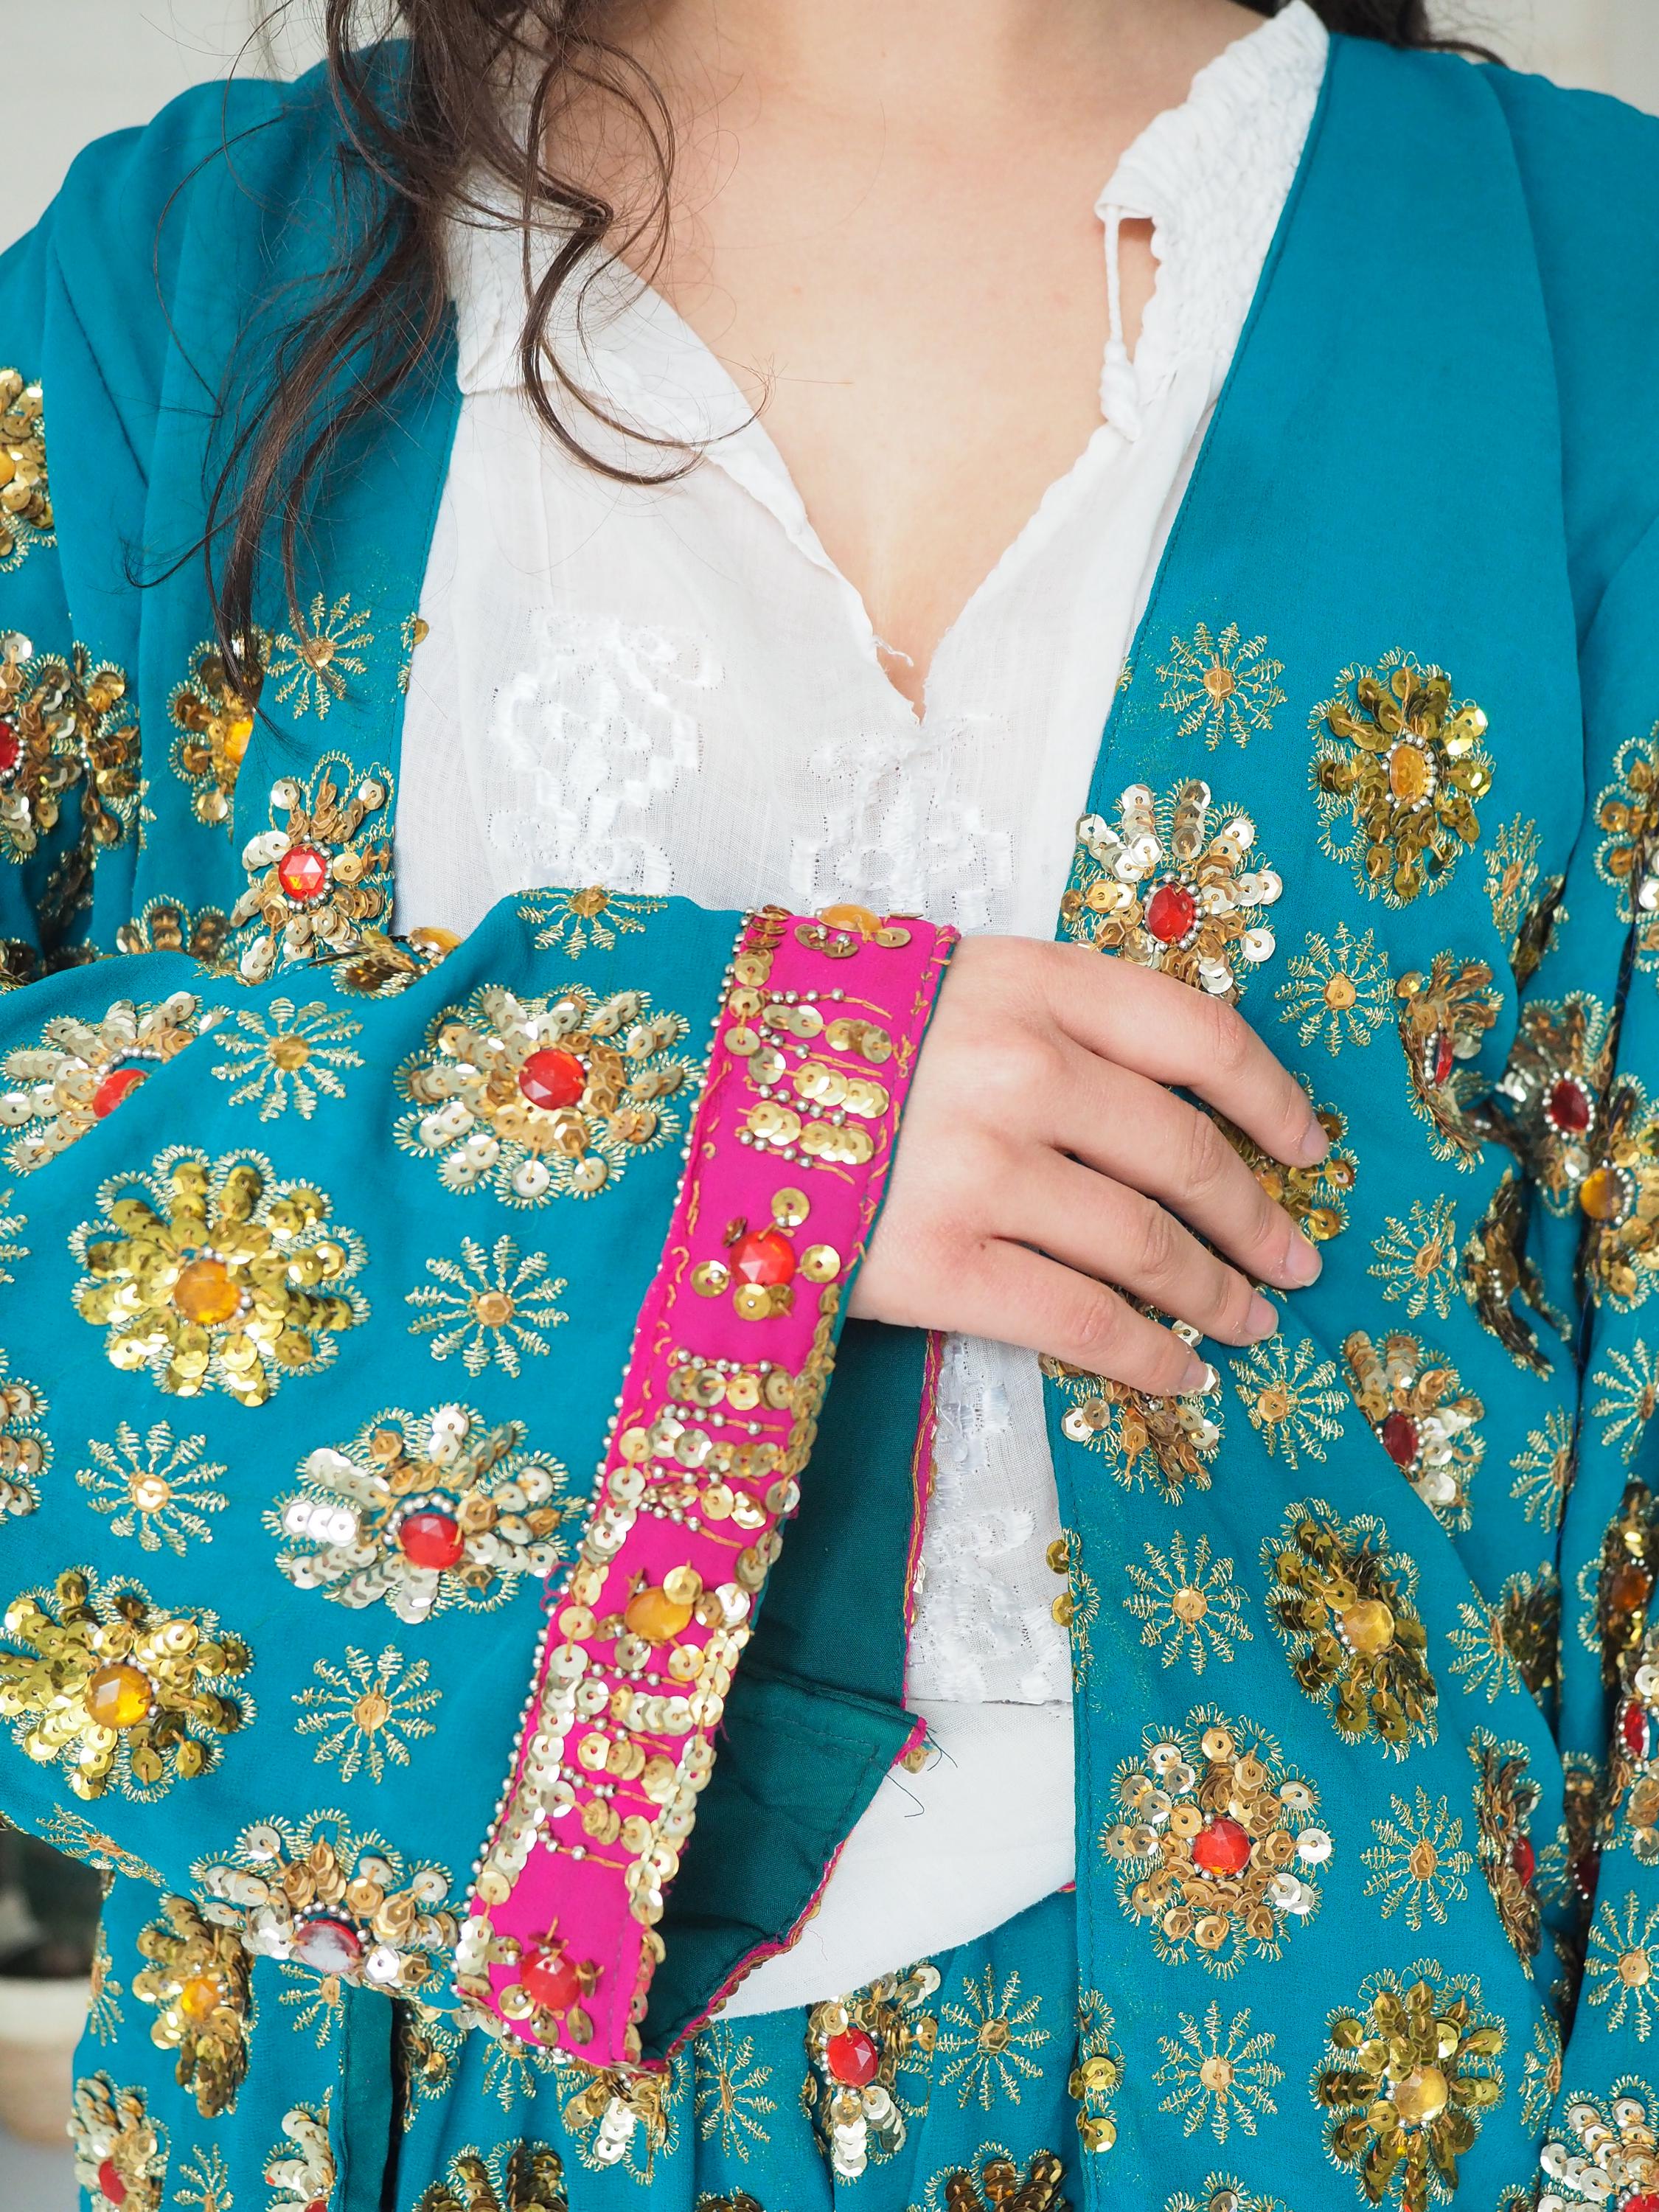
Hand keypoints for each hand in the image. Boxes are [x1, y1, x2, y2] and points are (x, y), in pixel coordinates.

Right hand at [850, 937, 1327, 1392]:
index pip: (1200, 1034)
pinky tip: (1181, 1374)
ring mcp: (979, 1168)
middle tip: (1292, 1263)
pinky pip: (1082, 1320)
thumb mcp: (951, 990)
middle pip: (1184, 1153)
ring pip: (1145, 1245)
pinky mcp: (939, 1265)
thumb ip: (1060, 1022)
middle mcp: (1019, 1067)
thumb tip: (1190, 1110)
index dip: (1273, 1100)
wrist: (690, 1107)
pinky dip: (1149, 1355)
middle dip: (1255, 1220)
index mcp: (1030, 982)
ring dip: (1216, 1295)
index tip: (1309, 1149)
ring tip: (1248, 1326)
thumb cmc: (831, 1051)